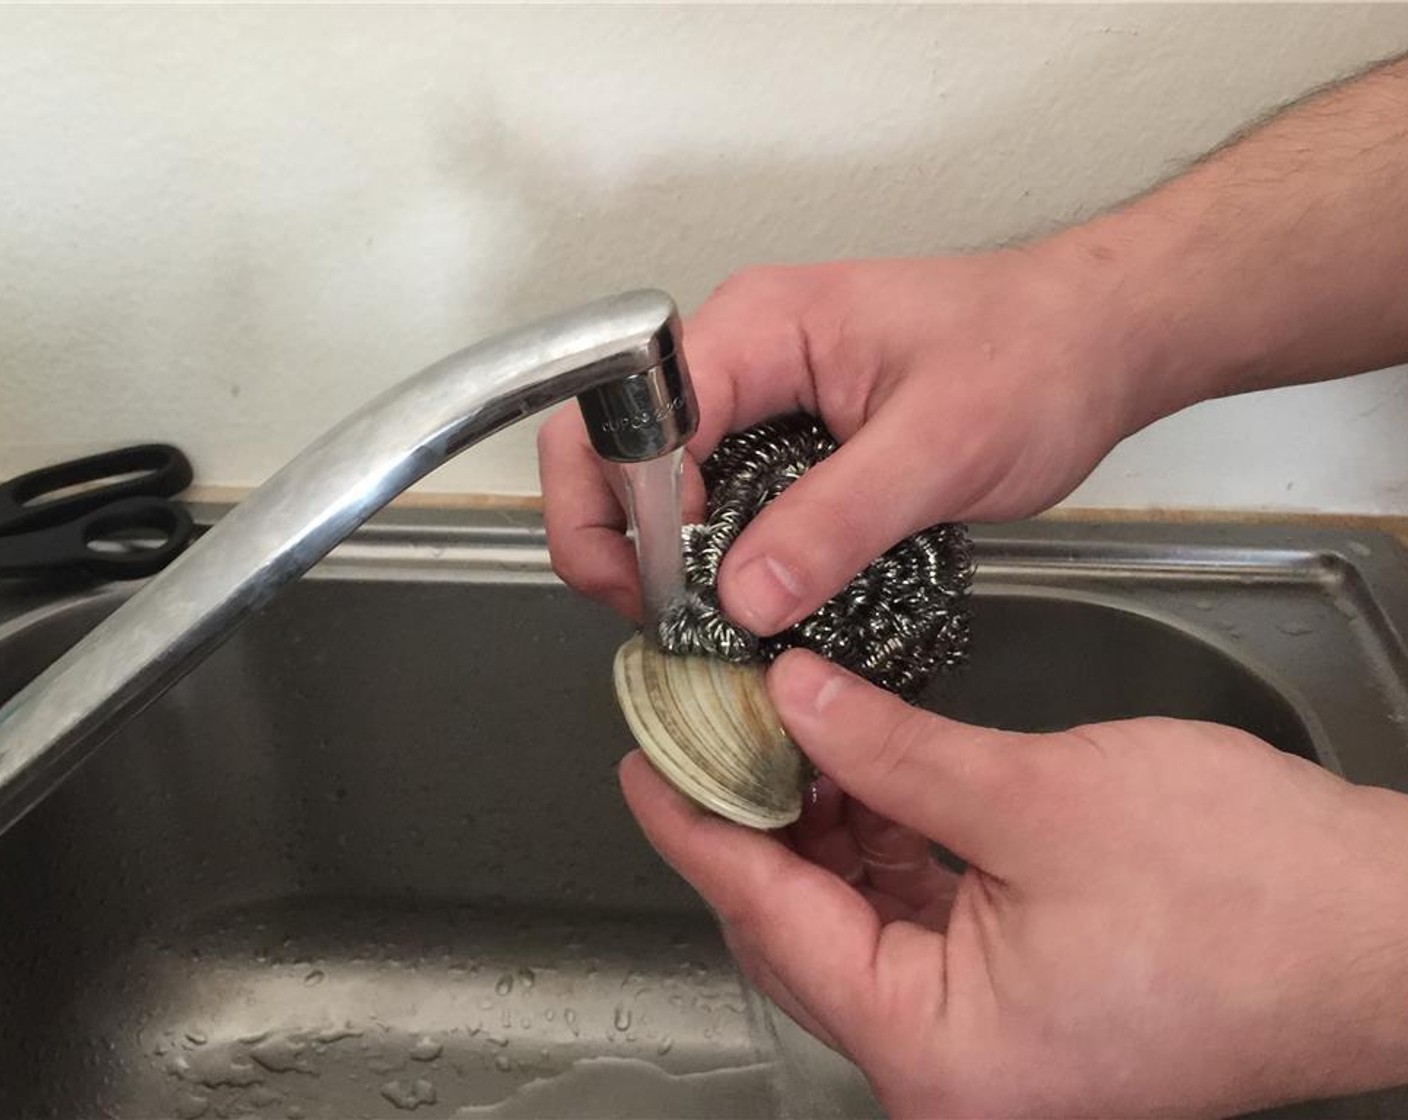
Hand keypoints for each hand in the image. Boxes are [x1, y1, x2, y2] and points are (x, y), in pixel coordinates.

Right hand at [538, 252, 1147, 630]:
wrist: (1097, 343)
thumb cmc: (1034, 360)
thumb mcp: (941, 448)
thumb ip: (836, 520)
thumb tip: (741, 599)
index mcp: (757, 327)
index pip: (633, 415)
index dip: (627, 506)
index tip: (667, 590)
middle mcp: (738, 357)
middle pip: (612, 442)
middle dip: (610, 533)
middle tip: (655, 619)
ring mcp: (759, 400)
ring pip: (657, 480)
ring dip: (659, 555)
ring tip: (697, 628)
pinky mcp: (787, 444)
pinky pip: (717, 501)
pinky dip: (710, 556)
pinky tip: (739, 607)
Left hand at [621, 649, 1407, 1117]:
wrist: (1385, 930)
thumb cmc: (1251, 891)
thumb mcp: (1034, 796)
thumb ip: (890, 749)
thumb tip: (793, 701)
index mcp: (941, 1055)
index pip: (773, 925)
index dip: (699, 831)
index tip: (647, 765)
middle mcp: (955, 1078)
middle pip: (806, 937)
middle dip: (757, 828)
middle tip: (711, 735)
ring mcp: (992, 1053)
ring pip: (858, 932)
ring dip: (822, 835)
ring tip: (788, 739)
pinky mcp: (1026, 1013)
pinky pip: (919, 932)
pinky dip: (885, 855)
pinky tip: (866, 783)